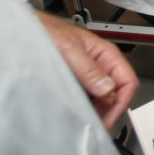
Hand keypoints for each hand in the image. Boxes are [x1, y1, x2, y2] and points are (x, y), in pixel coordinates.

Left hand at [35, 11, 139, 130]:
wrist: (25, 29)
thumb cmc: (46, 30)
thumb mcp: (68, 49)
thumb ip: (89, 69)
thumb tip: (108, 90)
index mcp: (106, 54)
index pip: (128, 82)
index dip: (121, 103)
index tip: (107, 119)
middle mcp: (101, 65)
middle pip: (117, 93)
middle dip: (109, 111)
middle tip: (95, 125)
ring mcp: (89, 75)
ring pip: (103, 98)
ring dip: (97, 111)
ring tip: (85, 122)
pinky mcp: (77, 82)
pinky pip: (88, 98)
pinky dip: (85, 108)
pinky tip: (75, 113)